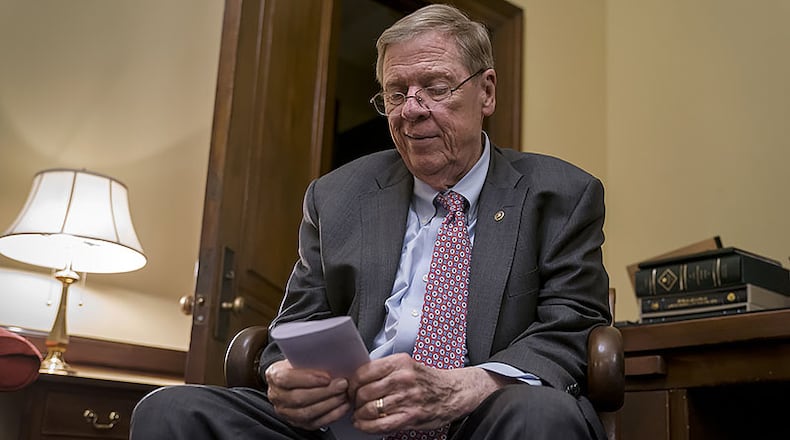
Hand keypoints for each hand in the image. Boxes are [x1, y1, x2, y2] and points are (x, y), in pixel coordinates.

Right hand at [264, 359, 350, 430]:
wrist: (291, 381)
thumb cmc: (298, 367)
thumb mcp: (298, 358)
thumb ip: (309, 359)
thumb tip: (331, 358)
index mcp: (274, 375)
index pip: (286, 379)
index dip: (308, 379)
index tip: (327, 377)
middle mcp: (277, 396)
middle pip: (299, 398)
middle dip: (324, 392)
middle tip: (342, 384)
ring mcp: (286, 412)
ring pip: (307, 412)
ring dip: (329, 403)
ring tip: (343, 394)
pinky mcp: (298, 423)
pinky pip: (315, 423)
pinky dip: (332, 415)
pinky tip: (342, 406)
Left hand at [347, 353, 500, 433]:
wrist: (454, 392)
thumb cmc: (429, 380)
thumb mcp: (408, 365)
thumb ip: (385, 370)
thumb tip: (358, 378)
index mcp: (400, 362)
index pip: (364, 372)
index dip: (352, 383)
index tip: (350, 388)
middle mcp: (403, 378)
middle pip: (364, 392)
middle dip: (354, 401)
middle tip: (354, 404)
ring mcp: (408, 398)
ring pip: (370, 408)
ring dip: (359, 415)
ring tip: (359, 415)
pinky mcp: (411, 415)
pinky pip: (381, 424)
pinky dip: (367, 427)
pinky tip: (363, 425)